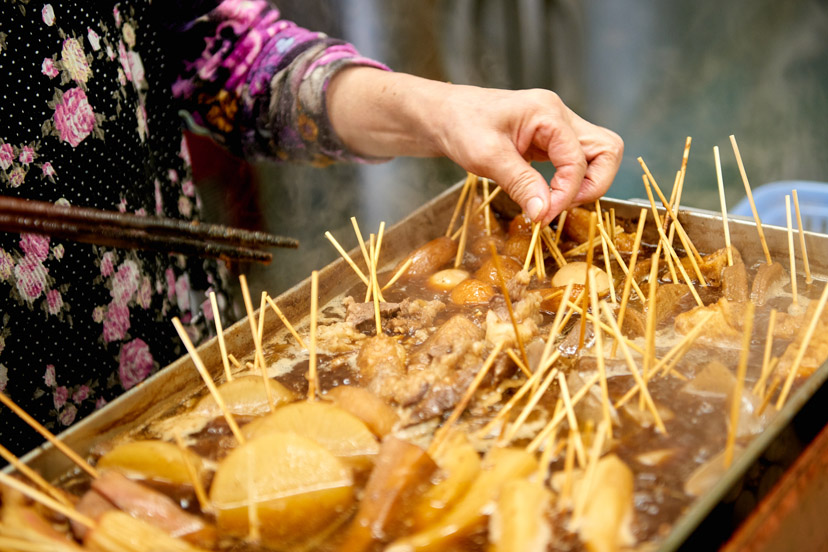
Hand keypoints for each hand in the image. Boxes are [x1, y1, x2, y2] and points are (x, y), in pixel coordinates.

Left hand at [327, 68, 622, 224]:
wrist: (442, 115)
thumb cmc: (460, 125)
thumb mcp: (487, 157)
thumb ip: (520, 183)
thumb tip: (545, 213)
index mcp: (547, 113)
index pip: (579, 159)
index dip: (566, 192)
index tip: (543, 216)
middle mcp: (559, 117)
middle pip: (606, 150)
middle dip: (592, 184)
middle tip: (560, 206)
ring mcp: (557, 128)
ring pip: (597, 155)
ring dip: (585, 183)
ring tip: (554, 203)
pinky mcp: (549, 142)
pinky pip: (575, 162)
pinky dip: (569, 181)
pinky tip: (545, 195)